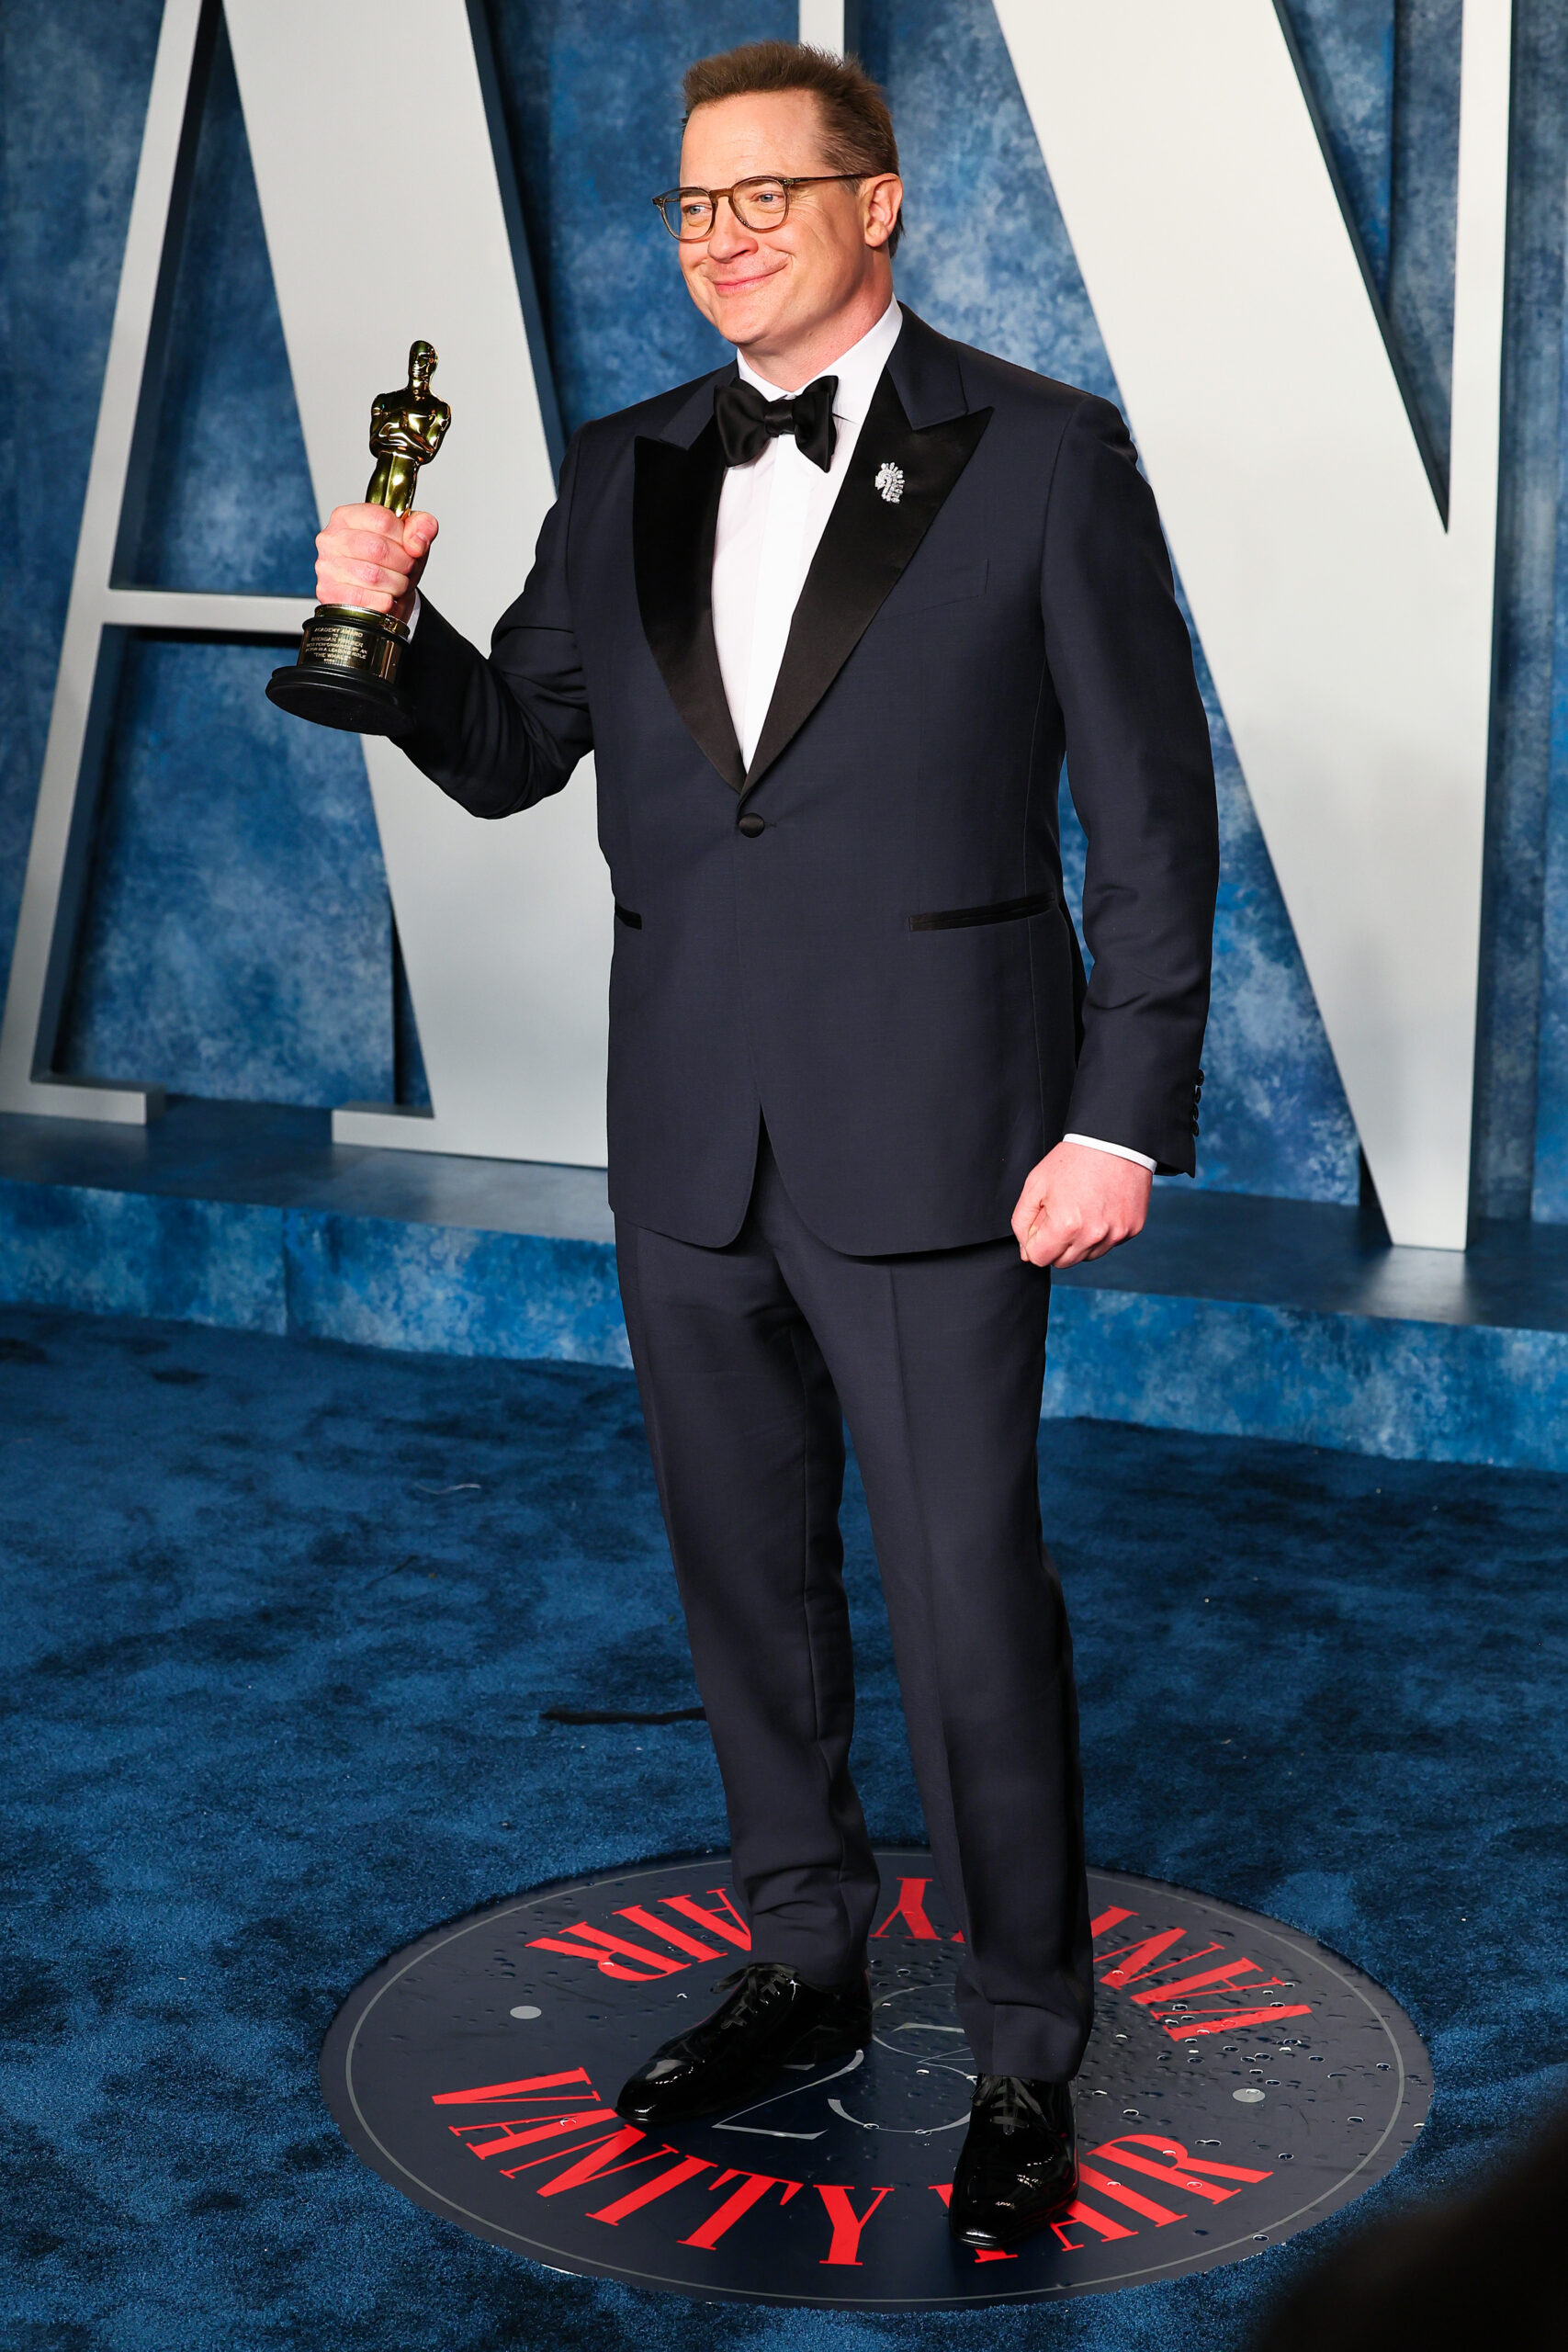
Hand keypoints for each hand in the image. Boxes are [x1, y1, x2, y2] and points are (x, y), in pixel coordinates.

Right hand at [314, 503, 437, 624]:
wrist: (382, 595)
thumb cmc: (392, 563)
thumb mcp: (411, 538)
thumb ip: (422, 526)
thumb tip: (416, 542)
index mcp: (347, 516)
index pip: (383, 520)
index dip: (404, 537)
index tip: (408, 546)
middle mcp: (332, 539)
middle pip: (379, 548)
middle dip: (403, 563)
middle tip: (405, 569)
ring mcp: (328, 567)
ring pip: (374, 576)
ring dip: (396, 584)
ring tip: (396, 583)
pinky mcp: (330, 594)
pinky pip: (367, 599)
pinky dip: (385, 602)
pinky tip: (384, 596)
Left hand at [1011, 1140, 1151, 1268]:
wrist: (1114, 1140)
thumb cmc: (1073, 1159)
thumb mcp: (1035, 1185)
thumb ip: (1022, 1222)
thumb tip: (1027, 1252)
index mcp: (1065, 1226)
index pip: (1039, 1258)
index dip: (1035, 1242)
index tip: (1041, 1224)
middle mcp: (1093, 1235)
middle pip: (1063, 1262)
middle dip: (1056, 1244)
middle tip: (1061, 1214)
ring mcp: (1116, 1234)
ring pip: (1087, 1255)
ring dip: (1079, 1240)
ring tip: (1082, 1208)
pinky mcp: (1133, 1228)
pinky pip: (1109, 1243)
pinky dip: (1101, 1232)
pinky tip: (1100, 1207)